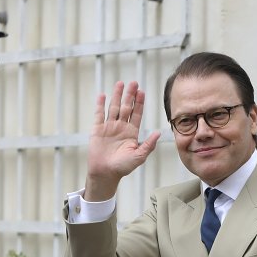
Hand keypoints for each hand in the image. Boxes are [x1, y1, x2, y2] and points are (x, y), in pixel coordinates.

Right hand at [85, 81, 161, 200]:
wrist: (105, 173)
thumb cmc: (123, 167)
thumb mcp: (139, 156)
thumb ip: (149, 144)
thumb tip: (159, 133)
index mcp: (131, 132)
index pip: (137, 114)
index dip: (139, 103)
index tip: (142, 92)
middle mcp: (121, 127)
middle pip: (126, 107)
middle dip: (130, 95)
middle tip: (133, 83)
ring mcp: (109, 127)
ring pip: (114, 108)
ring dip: (117, 96)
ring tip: (120, 83)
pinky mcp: (97, 130)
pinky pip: (99, 115)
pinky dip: (100, 105)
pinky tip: (103, 95)